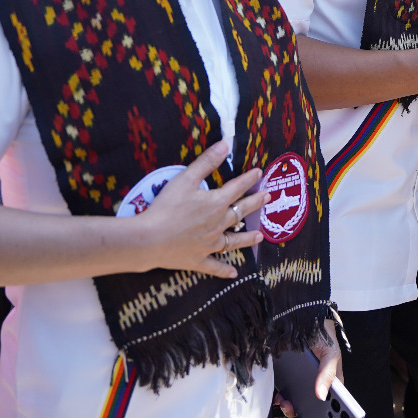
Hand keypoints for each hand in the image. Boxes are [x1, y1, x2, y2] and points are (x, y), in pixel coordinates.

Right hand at [132, 141, 266, 277]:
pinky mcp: (198, 260)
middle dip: (255, 203)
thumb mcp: (186, 179)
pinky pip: (215, 266)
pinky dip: (224, 270)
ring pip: (234, 241)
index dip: (249, 179)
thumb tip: (226, 144)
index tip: (259, 173)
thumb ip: (207, 161)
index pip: (237, 188)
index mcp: (216, 203)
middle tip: (267, 198)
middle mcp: (218, 224)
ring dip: (248, 238)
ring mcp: (210, 245)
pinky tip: (234, 273)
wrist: (149, 239)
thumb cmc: (166, 206)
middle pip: (241, 212)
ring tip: (261, 235)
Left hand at [277, 321, 342, 417]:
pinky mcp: (290, 379)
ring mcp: (303, 384)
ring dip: (290, 408)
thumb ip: (328, 374)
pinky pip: (287, 394)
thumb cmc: (324, 335)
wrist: (305, 318)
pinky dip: (282, 399)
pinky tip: (279, 397)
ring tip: (285, 404)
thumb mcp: (330, 354)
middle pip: (313, 410)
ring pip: (298, 404)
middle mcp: (318, 385)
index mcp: (332, 383)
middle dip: (303, 417)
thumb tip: (321, 395)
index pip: (332, 406)